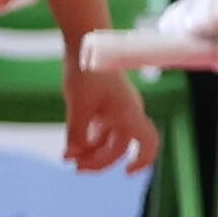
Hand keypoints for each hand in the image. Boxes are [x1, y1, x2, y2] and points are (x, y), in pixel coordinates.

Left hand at [58, 47, 155, 175]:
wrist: (85, 43)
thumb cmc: (86, 71)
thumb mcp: (78, 105)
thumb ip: (76, 133)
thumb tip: (71, 156)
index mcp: (129, 114)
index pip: (148, 144)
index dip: (143, 161)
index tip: (127, 173)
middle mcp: (127, 114)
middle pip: (120, 148)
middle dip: (99, 161)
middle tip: (77, 169)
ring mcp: (116, 110)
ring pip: (108, 140)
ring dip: (91, 152)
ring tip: (69, 159)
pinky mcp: (105, 105)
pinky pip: (100, 129)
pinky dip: (87, 139)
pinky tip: (70, 146)